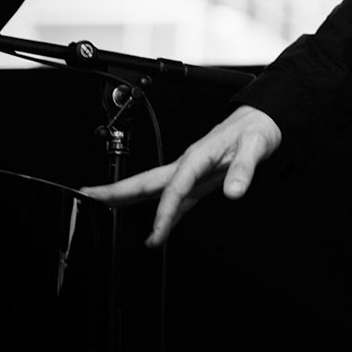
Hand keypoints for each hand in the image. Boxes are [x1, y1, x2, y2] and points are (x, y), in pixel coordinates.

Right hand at [80, 104, 282, 246]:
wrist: (263, 118)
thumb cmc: (258, 128)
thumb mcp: (257, 146)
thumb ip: (243, 170)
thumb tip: (233, 192)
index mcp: (198, 155)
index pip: (175, 188)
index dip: (163, 212)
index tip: (156, 234)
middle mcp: (189, 162)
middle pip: (147, 181)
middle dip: (116, 192)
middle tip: (88, 199)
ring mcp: (191, 170)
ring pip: (154, 188)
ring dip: (129, 199)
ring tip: (103, 209)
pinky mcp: (200, 178)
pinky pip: (175, 197)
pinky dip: (163, 211)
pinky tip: (157, 227)